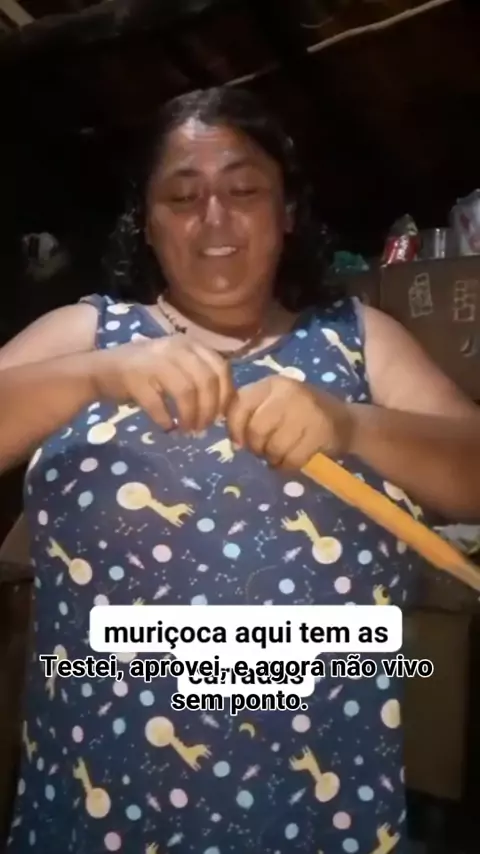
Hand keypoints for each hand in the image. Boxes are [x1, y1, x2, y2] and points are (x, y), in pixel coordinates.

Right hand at [92, 335, 233, 432]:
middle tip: (202, 428)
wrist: (101, 370)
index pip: (220, 368)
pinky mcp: (134, 378)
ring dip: (190, 417)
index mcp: (189, 343)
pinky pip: (158, 405)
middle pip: (206, 382)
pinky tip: (166, 427)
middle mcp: (174, 348)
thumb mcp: (177, 365)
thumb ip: (200, 376)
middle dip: (208, 410)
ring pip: (186, 392)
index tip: (219, 415)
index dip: (224, 395)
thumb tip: (225, 405)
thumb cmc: (146, 372)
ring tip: (186, 429)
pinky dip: (165, 420)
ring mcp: (153, 361)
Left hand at [226, 376, 353, 468]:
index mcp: (272, 384)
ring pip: (274, 447)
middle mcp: (289, 392)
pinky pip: (292, 459)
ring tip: (279, 455)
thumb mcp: (274, 404)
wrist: (344, 421)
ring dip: (272, 459)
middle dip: (256, 447)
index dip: (234, 428)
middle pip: (256, 430)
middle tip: (264, 451)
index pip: (240, 405)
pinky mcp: (321, 431)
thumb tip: (235, 443)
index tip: (239, 442)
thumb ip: (251, 415)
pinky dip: (287, 466)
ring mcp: (307, 411)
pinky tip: (291, 461)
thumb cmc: (300, 415)